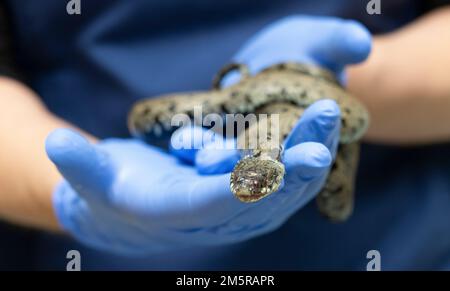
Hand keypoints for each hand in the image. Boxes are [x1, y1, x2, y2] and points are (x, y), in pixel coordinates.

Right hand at [47, 15, 370, 255]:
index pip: (214, 203)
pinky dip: (304, 150)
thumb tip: (56, 144)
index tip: (276, 168)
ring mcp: (239, 210)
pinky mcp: (251, 196)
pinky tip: (320, 125)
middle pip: (262, 195)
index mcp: (177, 215)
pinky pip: (286, 176)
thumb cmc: (111, 193)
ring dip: (308, 150)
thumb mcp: (91, 181)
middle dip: (293, 167)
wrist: (133, 212)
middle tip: (319, 136)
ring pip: (284, 186)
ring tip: (328, 116)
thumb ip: (80, 166)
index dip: (244, 188)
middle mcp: (215, 219)